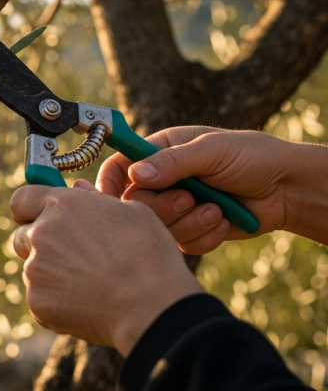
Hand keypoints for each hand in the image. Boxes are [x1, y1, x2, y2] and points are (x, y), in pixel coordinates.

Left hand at [10, 181, 202, 355]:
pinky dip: (56, 300)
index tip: (37, 216)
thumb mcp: (130, 212)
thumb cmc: (148, 255)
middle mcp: (40, 234)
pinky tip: (87, 304)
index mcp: (61, 206)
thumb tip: (77, 190)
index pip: (21, 199)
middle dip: (39, 243)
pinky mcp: (38, 302)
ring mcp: (35, 270)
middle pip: (22, 235)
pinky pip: (40, 297)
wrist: (152, 306)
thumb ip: (94, 199)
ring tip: (89, 283)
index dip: (28, 208)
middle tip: (71, 255)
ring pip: (33, 268)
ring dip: (51, 273)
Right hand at [96, 127, 326, 253]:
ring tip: (215, 210)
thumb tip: (136, 174)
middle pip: (135, 204)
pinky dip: (204, 236)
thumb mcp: (211, 151)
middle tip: (190, 198)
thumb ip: (173, 161)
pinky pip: (182, 244)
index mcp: (161, 151)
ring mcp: (177, 206)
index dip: (109, 183)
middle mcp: (163, 180)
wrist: (288, 189)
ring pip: (158, 228)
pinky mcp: (192, 230)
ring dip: (189, 222)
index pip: (120, 166)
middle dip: (163, 207)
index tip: (111, 199)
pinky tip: (223, 222)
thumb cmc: (252, 158)